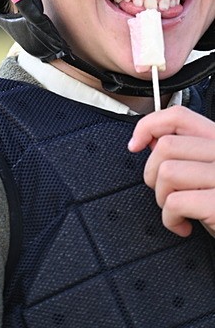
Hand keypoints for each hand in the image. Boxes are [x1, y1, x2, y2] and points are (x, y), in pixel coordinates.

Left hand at [128, 106, 214, 236]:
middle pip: (166, 146)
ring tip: (177, 210)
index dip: (149, 125)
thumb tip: (149, 139)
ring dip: (162, 198)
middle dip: (153, 174)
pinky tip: (183, 225)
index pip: (179, 116)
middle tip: (167, 193)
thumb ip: (183, 152)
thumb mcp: (206, 172)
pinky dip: (170, 219)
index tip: (135, 144)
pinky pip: (175, 202)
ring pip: (167, 172)